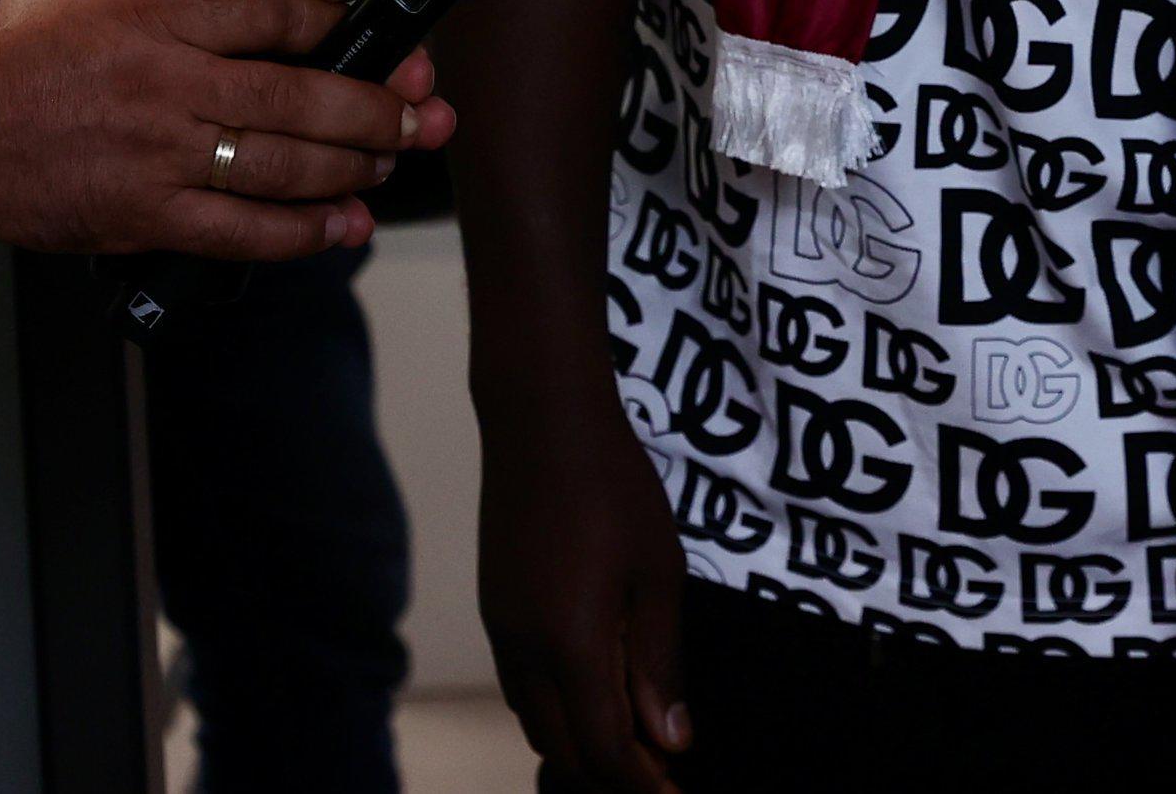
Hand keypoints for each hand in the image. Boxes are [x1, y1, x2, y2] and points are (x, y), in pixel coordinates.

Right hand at [0, 0, 451, 258]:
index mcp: (151, 11)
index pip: (271, 7)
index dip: (329, 13)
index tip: (355, 21)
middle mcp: (169, 82)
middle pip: (302, 92)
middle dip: (376, 104)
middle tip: (419, 109)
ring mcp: (161, 154)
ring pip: (287, 162)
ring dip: (354, 164)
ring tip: (390, 159)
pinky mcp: (145, 216)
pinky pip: (243, 228)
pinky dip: (303, 231)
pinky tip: (343, 225)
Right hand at [481, 380, 690, 791]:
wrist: (540, 419)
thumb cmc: (613, 486)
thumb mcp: (658, 574)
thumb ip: (660, 662)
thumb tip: (672, 740)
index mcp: (569, 646)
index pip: (604, 752)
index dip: (644, 785)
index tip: (678, 793)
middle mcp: (524, 653)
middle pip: (564, 751)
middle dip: (614, 777)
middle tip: (665, 774)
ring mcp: (503, 632)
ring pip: (537, 723)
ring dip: (583, 747)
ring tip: (638, 741)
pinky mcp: (497, 611)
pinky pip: (522, 689)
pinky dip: (558, 712)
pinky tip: (596, 693)